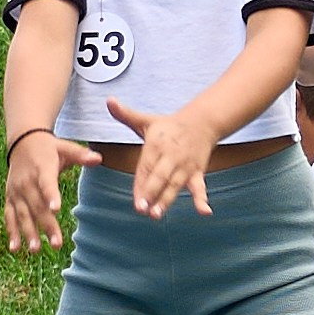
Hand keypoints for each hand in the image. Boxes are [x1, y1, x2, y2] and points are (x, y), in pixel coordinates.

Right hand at [5, 130, 100, 253]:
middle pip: (37, 205)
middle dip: (46, 225)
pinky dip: (11, 232)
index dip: (51, 195)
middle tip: (57, 244)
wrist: (22, 141)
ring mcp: (16, 191)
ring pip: (22, 214)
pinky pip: (9, 216)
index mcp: (42, 168)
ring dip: (28, 232)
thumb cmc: (49, 148)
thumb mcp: (65, 147)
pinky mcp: (10, 198)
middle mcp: (26, 181)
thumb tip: (98, 158)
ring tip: (36, 250)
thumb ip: (81, 155)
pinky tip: (15, 249)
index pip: (47, 183)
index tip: (56, 209)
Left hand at [105, 97, 215, 221]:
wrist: (202, 121)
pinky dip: (202, 200)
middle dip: (151, 193)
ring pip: (175, 185)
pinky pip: (200, 187)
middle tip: (142, 210)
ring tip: (158, 215)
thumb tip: (108, 100)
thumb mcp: (146, 120)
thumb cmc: (168, 125)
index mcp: (155, 145)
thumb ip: (126, 114)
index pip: (145, 167)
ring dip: (167, 200)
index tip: (135, 200)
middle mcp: (170, 156)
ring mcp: (184, 165)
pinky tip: (205, 212)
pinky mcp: (197, 172)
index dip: (140, 184)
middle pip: (159, 177)